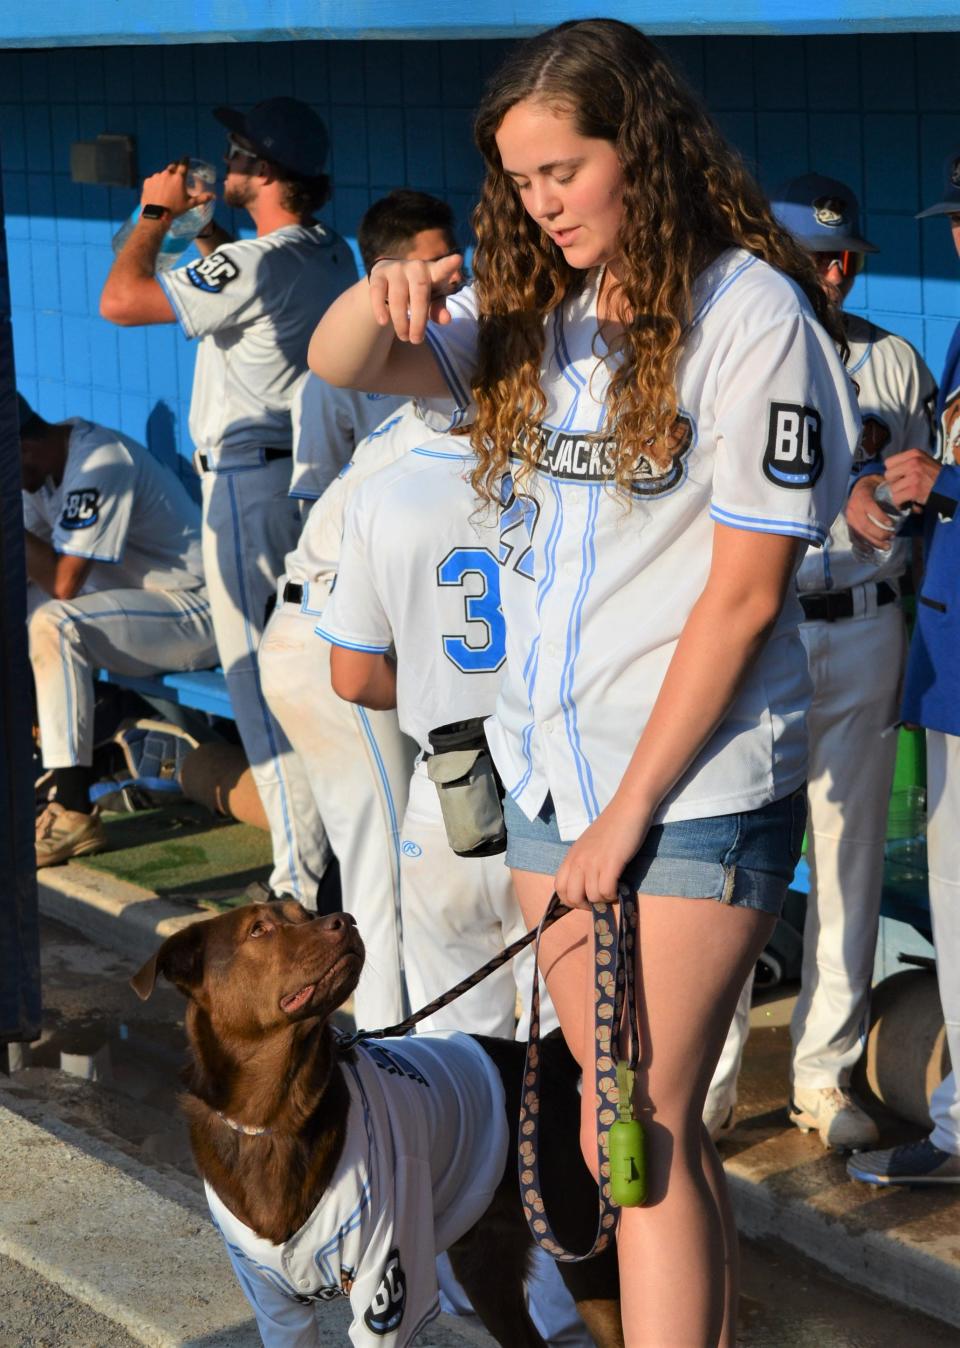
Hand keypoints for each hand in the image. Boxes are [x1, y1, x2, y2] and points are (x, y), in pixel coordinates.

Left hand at [140, 157, 214, 218]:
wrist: (156, 215)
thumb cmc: (175, 209)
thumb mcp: (189, 204)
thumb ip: (201, 198)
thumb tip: (213, 196)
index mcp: (178, 178)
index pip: (183, 164)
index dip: (185, 160)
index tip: (186, 157)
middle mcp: (167, 174)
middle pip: (172, 167)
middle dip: (175, 169)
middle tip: (176, 176)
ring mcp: (156, 176)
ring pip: (162, 174)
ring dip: (165, 178)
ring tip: (165, 189)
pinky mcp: (147, 181)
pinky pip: (153, 180)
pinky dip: (156, 183)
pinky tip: (157, 192)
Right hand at [368, 253, 464, 343]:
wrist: (390, 283)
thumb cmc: (418, 294)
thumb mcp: (431, 302)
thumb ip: (438, 310)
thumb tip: (446, 319)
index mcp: (434, 272)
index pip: (443, 269)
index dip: (449, 265)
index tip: (458, 259)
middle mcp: (416, 267)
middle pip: (419, 292)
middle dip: (418, 319)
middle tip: (416, 340)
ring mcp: (396, 269)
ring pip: (398, 296)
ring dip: (400, 320)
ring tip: (404, 337)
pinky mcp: (378, 275)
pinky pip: (378, 292)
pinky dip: (380, 308)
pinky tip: (383, 322)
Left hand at [554, 794, 653, 908]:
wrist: (628, 807)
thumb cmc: (611, 826)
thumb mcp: (588, 846)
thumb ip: (582, 863)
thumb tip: (584, 886)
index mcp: (571, 857)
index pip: (559, 888)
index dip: (571, 901)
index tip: (586, 899)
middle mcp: (578, 861)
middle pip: (572, 897)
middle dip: (586, 905)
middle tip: (600, 899)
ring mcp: (593, 862)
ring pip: (592, 897)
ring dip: (604, 900)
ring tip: (613, 891)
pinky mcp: (611, 863)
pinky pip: (606, 891)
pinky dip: (614, 895)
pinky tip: (620, 887)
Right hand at [845, 475, 894, 551]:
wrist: (860, 486)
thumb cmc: (876, 487)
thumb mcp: (886, 486)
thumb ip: (899, 497)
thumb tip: (918, 510)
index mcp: (862, 495)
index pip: (870, 507)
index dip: (880, 516)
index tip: (891, 524)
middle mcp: (853, 507)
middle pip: (864, 524)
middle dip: (879, 533)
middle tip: (892, 536)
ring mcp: (849, 517)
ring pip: (860, 532)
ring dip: (873, 541)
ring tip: (887, 546)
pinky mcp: (848, 524)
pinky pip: (853, 537)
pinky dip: (862, 545)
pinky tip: (871, 550)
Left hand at [883, 448, 940, 510]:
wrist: (950, 488)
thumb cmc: (936, 477)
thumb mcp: (923, 462)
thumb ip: (907, 463)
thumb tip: (888, 472)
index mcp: (914, 453)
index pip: (888, 462)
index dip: (893, 472)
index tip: (900, 478)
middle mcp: (913, 462)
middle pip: (888, 474)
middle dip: (893, 483)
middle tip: (903, 487)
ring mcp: (914, 475)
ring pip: (891, 488)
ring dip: (898, 495)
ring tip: (907, 496)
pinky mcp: (914, 489)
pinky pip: (896, 498)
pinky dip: (899, 503)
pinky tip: (906, 503)